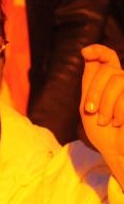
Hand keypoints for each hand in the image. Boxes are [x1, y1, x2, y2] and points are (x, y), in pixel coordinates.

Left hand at [80, 44, 123, 186]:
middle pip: (107, 69)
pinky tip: (118, 123)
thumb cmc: (103, 133)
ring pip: (117, 79)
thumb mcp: (89, 104)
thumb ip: (90, 80)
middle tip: (90, 111)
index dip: (98, 50)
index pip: (107, 57)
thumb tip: (87, 51)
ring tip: (105, 120)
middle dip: (94, 91)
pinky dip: (118, 110)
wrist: (118, 152)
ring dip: (105, 102)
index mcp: (109, 81)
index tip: (85, 52)